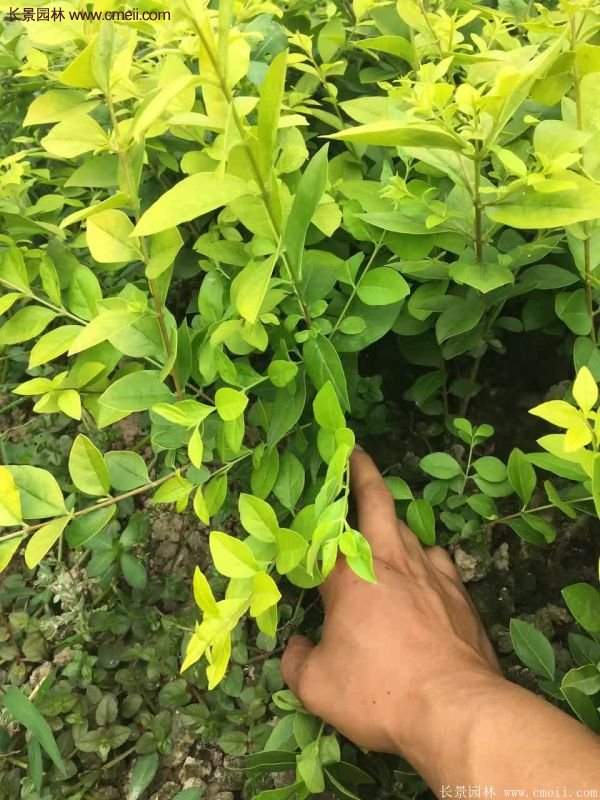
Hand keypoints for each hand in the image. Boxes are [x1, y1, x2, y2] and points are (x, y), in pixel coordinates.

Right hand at [282, 447, 501, 759]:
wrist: (455, 710)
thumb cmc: (379, 692)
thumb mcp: (317, 687)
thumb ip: (297, 661)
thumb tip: (296, 646)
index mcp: (351, 577)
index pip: (326, 531)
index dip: (317, 509)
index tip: (312, 489)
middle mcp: (392, 563)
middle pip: (379, 503)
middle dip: (365, 473)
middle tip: (357, 455)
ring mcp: (432, 575)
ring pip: (411, 532)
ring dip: (396, 526)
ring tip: (387, 533)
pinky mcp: (460, 596)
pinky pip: (438, 562)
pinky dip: (426, 560)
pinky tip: (425, 574)